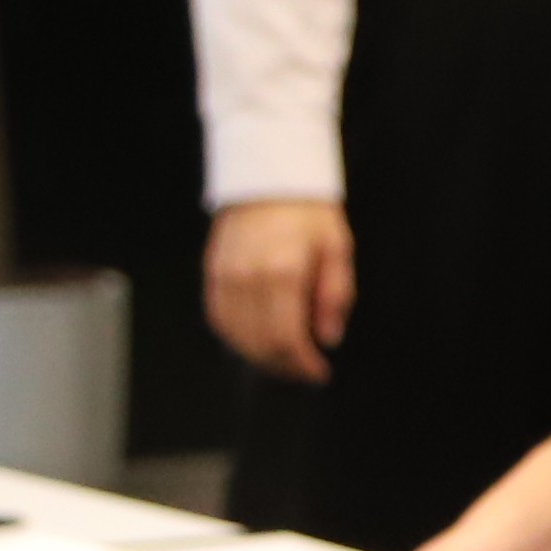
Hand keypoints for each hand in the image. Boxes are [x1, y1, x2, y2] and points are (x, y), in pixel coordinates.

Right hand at [205, 201, 355, 380]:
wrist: (270, 177)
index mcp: (283, 272)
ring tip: (284, 360)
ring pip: (234, 337)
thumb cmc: (309, 212)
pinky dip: (236, 338)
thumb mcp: (338, 249)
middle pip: (259, 344)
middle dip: (284, 366)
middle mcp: (248, 278)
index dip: (302, 365)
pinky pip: (218, 319)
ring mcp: (224, 277)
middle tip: (304, 371)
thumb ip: (335, 296)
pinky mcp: (212, 273)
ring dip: (260, 357)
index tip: (319, 373)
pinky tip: (256, 342)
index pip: (287, 338)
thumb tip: (328, 337)